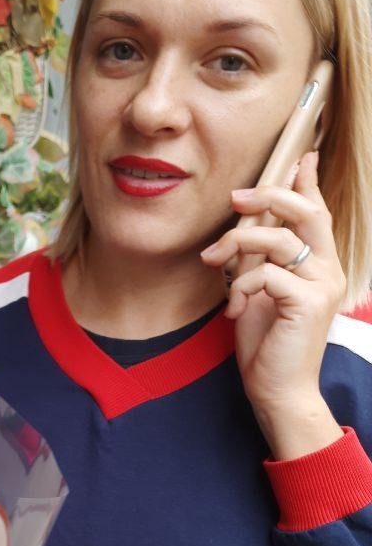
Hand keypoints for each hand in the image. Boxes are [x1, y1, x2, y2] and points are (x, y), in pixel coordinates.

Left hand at [199, 151, 344, 458]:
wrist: (277, 390)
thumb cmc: (266, 343)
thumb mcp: (257, 292)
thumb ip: (258, 259)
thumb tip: (244, 226)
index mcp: (319, 265)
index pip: (316, 212)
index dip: (306, 182)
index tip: (298, 154)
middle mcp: (329, 270)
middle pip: (305, 213)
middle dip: (269, 196)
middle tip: (236, 197)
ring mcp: (322, 286)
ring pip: (280, 240)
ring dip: (239, 246)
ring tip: (216, 263)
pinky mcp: (308, 303)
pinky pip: (267, 274)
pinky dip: (241, 286)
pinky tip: (234, 309)